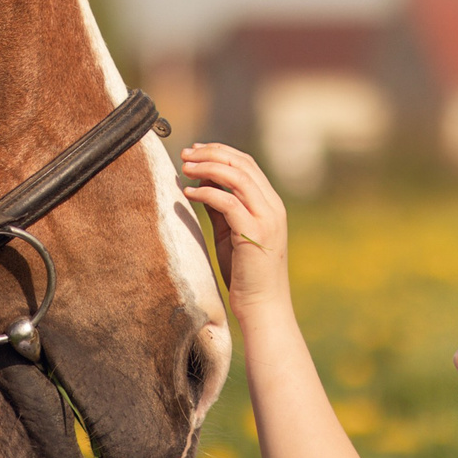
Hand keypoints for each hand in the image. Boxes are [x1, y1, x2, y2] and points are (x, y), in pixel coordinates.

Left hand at [179, 143, 289, 317]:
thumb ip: (221, 208)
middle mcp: (272, 207)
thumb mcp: (231, 233)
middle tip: (185, 153)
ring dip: (207, 167)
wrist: (263, 306)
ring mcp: (266, 219)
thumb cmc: (245, 274)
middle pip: (242, 164)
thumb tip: (202, 184)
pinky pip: (228, 202)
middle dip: (211, 153)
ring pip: (237, 177)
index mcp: (270, 204)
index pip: (247, 164)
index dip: (220, 152)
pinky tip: (188, 193)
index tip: (195, 150)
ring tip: (185, 167)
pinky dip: (206, 192)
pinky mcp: (254, 234)